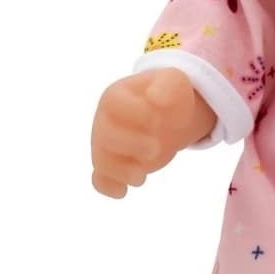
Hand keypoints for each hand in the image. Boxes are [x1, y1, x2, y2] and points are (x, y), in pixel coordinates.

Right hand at [90, 67, 216, 197]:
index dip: (137, 113)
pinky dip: (109, 187)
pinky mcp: (115, 164)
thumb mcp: (174, 81)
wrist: (168, 112)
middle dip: (131, 145)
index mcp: (116, 96)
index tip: (159, 118)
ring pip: (101, 160)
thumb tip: (156, 99)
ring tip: (141, 176)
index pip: (114, 104)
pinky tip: (123, 192)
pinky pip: (100, 179)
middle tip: (155, 148)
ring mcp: (107, 144)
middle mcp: (106, 121)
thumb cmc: (168, 94)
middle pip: (106, 136)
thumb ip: (167, 86)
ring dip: (120, 171)